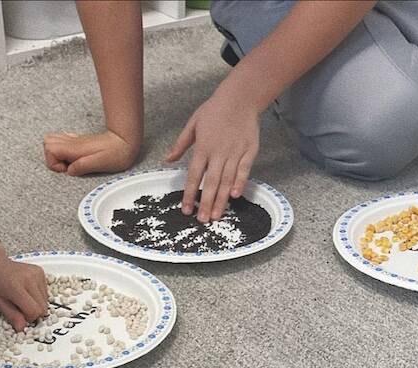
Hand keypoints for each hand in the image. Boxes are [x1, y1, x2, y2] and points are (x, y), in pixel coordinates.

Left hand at [0, 240, 47, 330]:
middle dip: (33, 312)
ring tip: (22, 297)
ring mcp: (37, 274)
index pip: (34, 311)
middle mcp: (30, 279)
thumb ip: (12, 315)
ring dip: (36, 304)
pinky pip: (45, 293)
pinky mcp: (41, 272)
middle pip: (42, 308)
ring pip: (46, 301)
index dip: (28, 318)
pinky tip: (27, 291)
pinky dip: (38, 296)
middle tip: (20, 307)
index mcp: (16, 287)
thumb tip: (22, 328)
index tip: (19, 315)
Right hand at [43, 130, 139, 175]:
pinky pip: (62, 141)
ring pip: (52, 140)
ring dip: (56, 154)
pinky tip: (74, 158)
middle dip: (52, 157)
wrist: (125, 141)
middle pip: (47, 142)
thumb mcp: (100, 163)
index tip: (68, 170)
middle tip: (67, 166)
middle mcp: (73, 143)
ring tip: (69, 163)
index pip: (50, 150)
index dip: (54, 163)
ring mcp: (75, 141)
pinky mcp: (79, 142)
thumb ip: (83, 166)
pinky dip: (63, 151)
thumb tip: (70, 170)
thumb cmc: (116, 153)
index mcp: (75, 148)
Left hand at [165, 86, 259, 221]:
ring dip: (222, 199)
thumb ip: (181, 144)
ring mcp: (235, 152)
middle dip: (206, 203)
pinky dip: (240, 182)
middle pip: (212, 182)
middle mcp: (219, 152)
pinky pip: (244, 169)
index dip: (190, 194)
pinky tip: (235, 195)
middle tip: (202, 220)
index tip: (186, 209)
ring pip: (227, 179)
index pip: (194, 175)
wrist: (240, 96)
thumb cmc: (215, 109)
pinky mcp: (249, 150)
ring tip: (216, 216)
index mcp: (203, 147)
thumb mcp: (193, 123)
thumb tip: (168, 159)